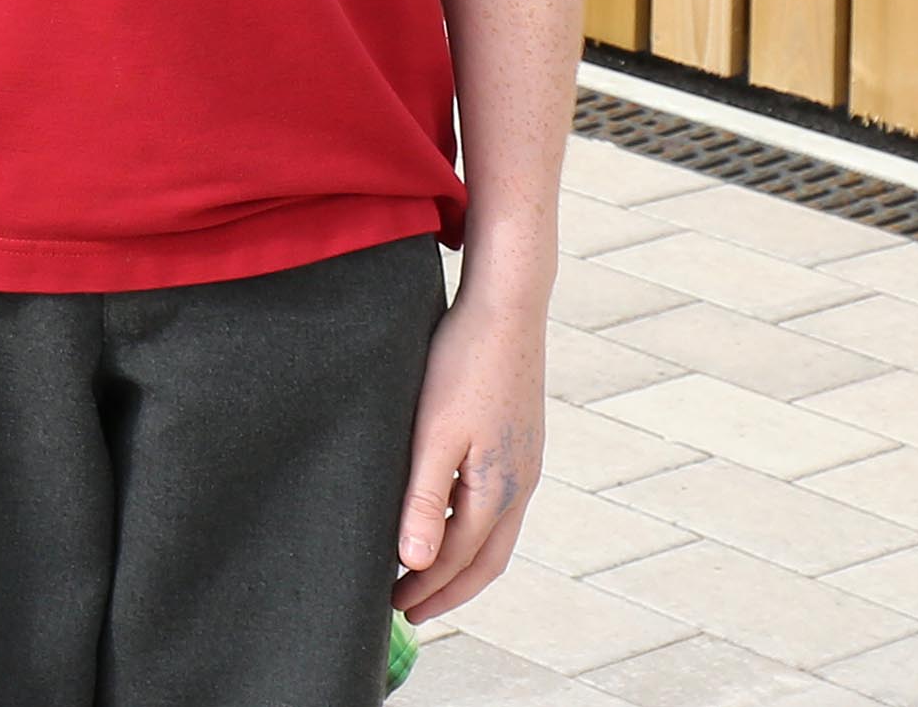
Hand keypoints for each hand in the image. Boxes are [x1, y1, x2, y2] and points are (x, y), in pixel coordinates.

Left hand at [392, 288, 547, 621]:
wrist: (506, 308)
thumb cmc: (462, 365)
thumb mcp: (433, 434)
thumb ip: (423, 499)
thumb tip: (414, 562)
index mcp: (497, 489)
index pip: (459, 560)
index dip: (427, 588)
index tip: (393, 606)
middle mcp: (518, 485)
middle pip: (485, 560)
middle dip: (446, 589)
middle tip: (407, 609)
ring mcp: (524, 464)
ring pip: (494, 534)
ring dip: (460, 561)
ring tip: (422, 573)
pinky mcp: (519, 443)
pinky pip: (497, 505)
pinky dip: (471, 529)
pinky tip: (447, 518)